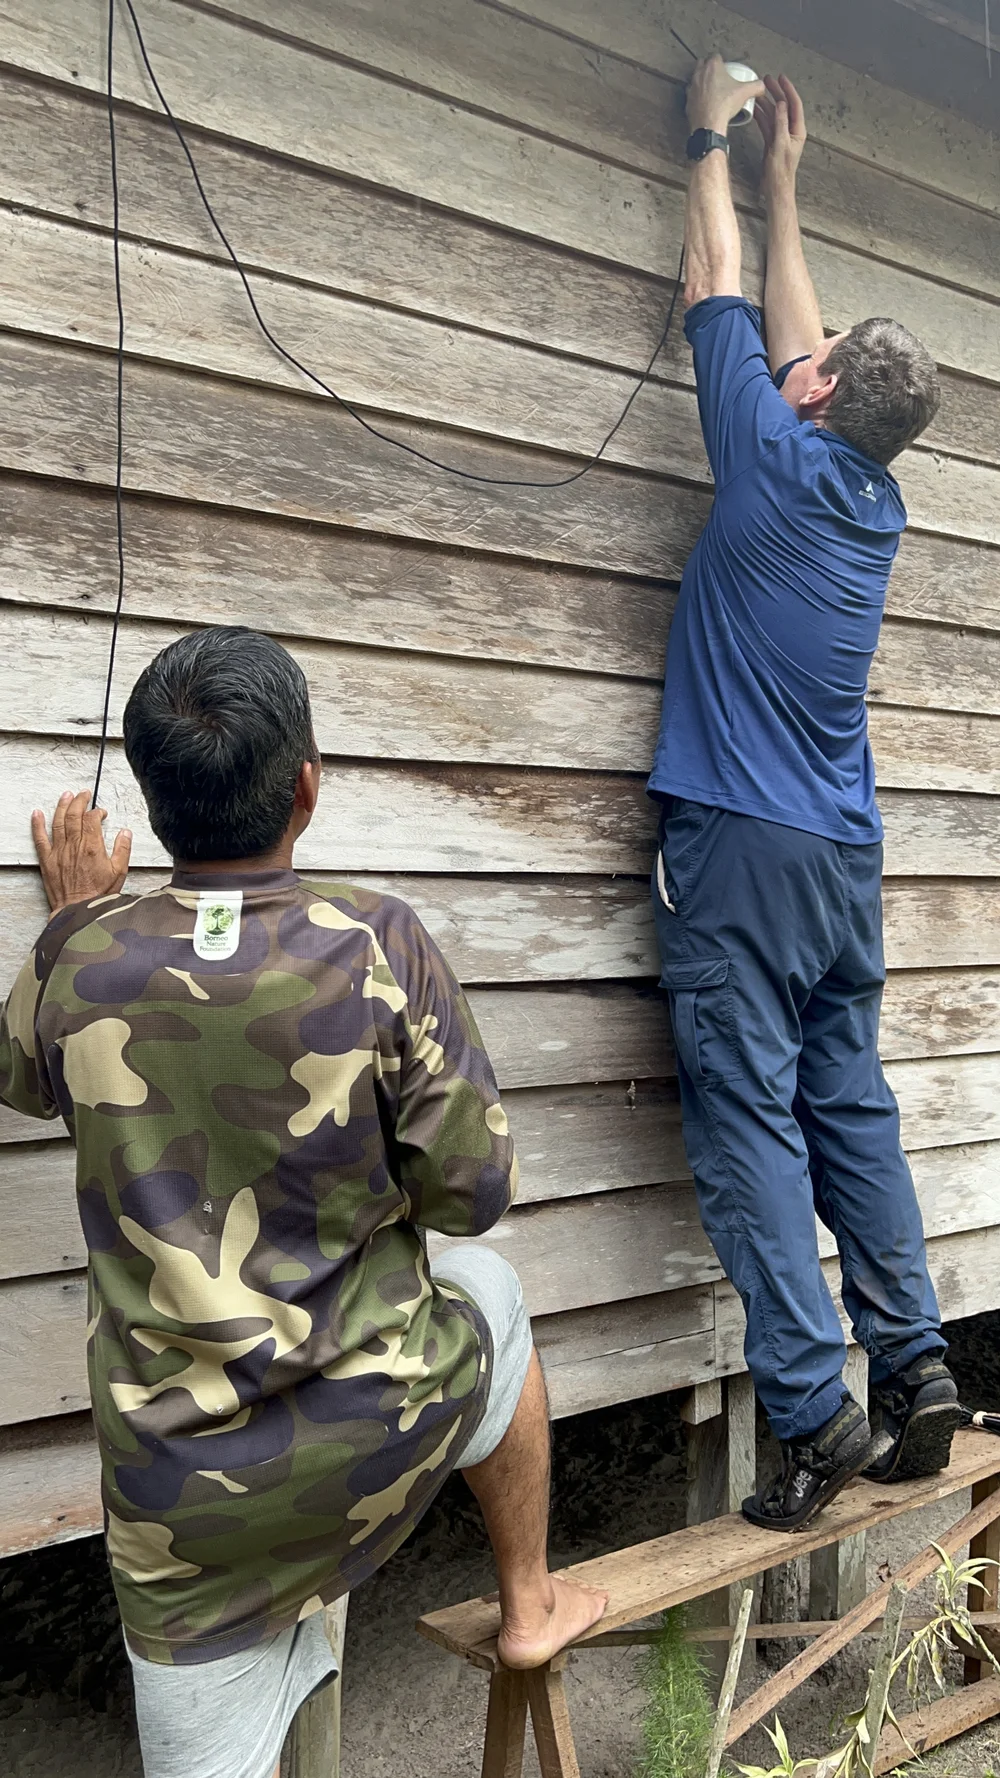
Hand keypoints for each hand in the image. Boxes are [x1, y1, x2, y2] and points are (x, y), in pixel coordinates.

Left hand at [31, 791, 131, 915]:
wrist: (78, 911)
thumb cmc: (98, 895)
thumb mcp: (119, 872)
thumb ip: (123, 850)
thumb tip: (125, 833)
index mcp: (92, 847)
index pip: (92, 819)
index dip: (97, 812)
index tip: (101, 813)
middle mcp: (74, 846)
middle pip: (75, 815)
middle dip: (79, 801)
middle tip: (83, 794)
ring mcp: (59, 852)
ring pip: (58, 822)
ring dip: (62, 806)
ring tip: (66, 796)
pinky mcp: (48, 860)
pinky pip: (40, 838)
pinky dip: (37, 824)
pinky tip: (37, 814)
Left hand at [686, 53, 765, 133]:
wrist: (709, 125)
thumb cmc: (724, 105)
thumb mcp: (745, 93)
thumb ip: (756, 86)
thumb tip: (762, 86)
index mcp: (713, 66)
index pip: (716, 56)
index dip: (722, 60)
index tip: (726, 67)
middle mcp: (699, 73)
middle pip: (703, 63)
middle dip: (709, 67)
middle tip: (718, 75)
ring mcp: (691, 87)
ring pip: (695, 78)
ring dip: (702, 80)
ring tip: (711, 88)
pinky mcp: (687, 101)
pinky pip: (692, 94)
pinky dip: (697, 96)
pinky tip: (704, 101)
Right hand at [755, 74, 806, 193]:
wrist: (776, 188)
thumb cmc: (780, 171)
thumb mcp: (780, 144)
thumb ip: (781, 123)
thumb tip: (782, 103)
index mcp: (797, 130)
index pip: (794, 104)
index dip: (788, 89)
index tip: (780, 78)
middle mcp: (790, 131)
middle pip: (784, 106)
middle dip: (776, 92)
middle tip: (766, 80)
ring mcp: (781, 136)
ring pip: (773, 114)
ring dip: (766, 103)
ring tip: (757, 91)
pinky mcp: (772, 141)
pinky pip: (766, 124)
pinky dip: (761, 116)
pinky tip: (754, 109)